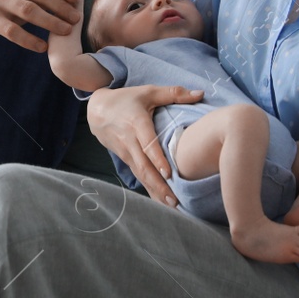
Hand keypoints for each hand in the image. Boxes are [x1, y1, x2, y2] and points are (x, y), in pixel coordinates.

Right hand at [87, 84, 202, 206]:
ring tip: (172, 206)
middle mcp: (129, 141)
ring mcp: (126, 152)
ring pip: (141, 174)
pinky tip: (160, 201)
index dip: (157, 160)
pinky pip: (139, 176)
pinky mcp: (125, 159)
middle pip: (144, 166)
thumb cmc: (127, 100)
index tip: (169, 174)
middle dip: (159, 185)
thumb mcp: (148, 91)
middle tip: (174, 201)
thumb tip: (201, 94)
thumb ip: (174, 93)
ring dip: (155, 191)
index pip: (147, 144)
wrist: (97, 110)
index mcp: (137, 123)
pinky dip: (150, 189)